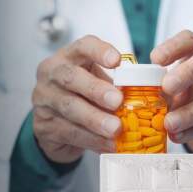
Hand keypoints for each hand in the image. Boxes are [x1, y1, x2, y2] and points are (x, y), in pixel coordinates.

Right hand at [32, 35, 121, 162]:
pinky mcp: (44, 126)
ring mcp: (44, 101)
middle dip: (96, 89)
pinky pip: (70, 132)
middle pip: (71, 77)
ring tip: (115, 129)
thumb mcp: (95, 83)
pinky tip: (108, 144)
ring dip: (95, 119)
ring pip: (70, 108)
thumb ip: (114, 85)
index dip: (98, 51)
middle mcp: (52, 75)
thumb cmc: (81, 98)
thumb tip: (148, 94)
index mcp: (68, 58)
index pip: (81, 47)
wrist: (53, 126)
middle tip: (117, 101)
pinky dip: (92, 139)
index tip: (117, 61)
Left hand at [151, 30, 192, 152]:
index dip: (173, 47)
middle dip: (188, 72)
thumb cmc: (189, 94)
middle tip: (167, 86)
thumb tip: (136, 93)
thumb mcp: (174, 84)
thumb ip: (159, 85)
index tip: (155, 59)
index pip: (190, 41)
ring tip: (169, 123)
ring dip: (188, 113)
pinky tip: (177, 135)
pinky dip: (192, 132)